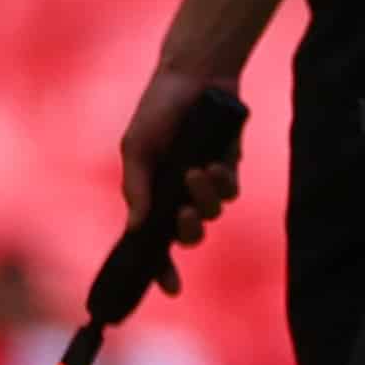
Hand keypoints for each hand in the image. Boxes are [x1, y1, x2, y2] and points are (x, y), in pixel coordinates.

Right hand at [118, 64, 240, 294]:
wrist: (192, 75)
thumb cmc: (157, 110)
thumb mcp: (137, 148)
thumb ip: (137, 188)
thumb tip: (135, 228)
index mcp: (151, 195)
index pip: (153, 242)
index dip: (160, 270)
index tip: (169, 289)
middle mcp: (177, 195)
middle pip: (188, 236)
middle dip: (188, 232)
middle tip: (185, 215)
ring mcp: (204, 183)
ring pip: (211, 214)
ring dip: (204, 198)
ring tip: (196, 171)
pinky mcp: (228, 168)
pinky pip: (229, 191)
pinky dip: (221, 181)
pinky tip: (214, 162)